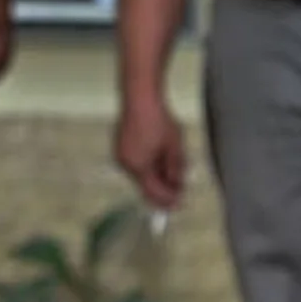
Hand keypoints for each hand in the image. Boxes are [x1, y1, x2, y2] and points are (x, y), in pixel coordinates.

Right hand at [115, 94, 187, 208]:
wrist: (140, 98)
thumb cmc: (159, 120)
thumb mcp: (175, 148)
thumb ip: (176, 170)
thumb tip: (178, 186)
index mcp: (139, 167)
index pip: (154, 192)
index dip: (168, 200)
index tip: (180, 204)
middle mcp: (126, 164)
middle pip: (147, 185)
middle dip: (163, 188)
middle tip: (180, 189)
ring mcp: (121, 154)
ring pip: (142, 175)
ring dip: (157, 176)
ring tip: (173, 170)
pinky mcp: (120, 146)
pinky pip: (137, 163)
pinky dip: (149, 166)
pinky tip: (161, 158)